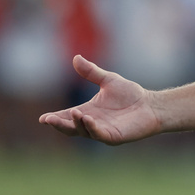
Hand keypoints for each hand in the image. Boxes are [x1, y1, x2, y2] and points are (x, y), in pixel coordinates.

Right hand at [39, 55, 160, 144]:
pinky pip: (99, 134)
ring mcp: (102, 131)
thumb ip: (91, 72)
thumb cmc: (131, 94)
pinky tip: (88, 120)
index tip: (42, 118)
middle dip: (59, 124)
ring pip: (83, 131)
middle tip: (48, 120)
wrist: (151, 105)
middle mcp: (92, 123)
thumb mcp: (108, 80)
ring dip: (76, 124)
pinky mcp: (114, 137)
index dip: (55, 118)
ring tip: (74, 113)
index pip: (67, 116)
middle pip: (70, 127)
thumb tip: (76, 57)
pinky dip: (92, 128)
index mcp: (88, 111)